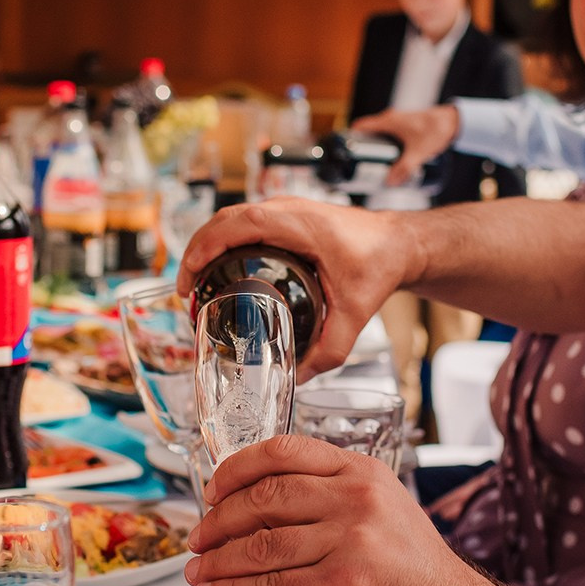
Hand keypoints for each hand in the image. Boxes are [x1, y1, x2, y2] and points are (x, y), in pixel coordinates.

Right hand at [177, 198, 411, 379]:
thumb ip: (332, 348)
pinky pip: (244, 222)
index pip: (240, 224)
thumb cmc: (381, 262)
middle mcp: (287, 210)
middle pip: (225, 219)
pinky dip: (224, 241)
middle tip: (185, 290)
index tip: (190, 275)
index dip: (206, 245)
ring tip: (195, 282)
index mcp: (300, 224)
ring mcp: (285, 210)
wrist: (399, 243)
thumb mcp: (357, 312)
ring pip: (231, 219)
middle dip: (196, 250)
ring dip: (207, 244)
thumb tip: (301, 375)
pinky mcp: (286, 217)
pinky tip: (219, 267)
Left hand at [186, 435, 488, 585]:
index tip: (215, 490)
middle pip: (263, 498)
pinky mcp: (343, 584)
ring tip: (199, 574)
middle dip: (219, 522)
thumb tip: (261, 513)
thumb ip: (331, 504)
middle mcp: (356, 498)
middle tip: (199, 540)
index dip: (237, 469)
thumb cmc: (416, 578)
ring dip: (218, 563)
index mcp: (362, 473)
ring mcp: (351, 540)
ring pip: (260, 546)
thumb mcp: (382, 515)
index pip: (284, 452)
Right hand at [350, 105, 459, 184]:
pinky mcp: (407, 127)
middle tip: (359, 166)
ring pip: (380, 135)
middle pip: (368, 133)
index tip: (346, 152)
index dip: (350, 138)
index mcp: (387, 121)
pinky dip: (387, 147)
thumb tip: (389, 183)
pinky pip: (390, 136)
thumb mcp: (418, 152)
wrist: (454, 121)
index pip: (360, 127)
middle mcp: (390, 119)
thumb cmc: (435, 131)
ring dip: (376, 149)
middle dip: (363, 149)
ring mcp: (399, 122)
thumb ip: (404, 168)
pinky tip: (391, 160)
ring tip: (373, 167)